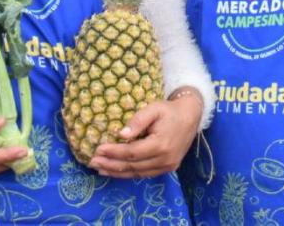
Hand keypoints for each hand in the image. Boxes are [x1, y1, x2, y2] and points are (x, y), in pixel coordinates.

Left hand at [88, 90, 202, 178]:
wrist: (191, 116)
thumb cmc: (169, 110)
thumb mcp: (154, 108)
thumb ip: (138, 120)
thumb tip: (121, 134)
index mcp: (161, 144)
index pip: (131, 152)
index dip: (113, 152)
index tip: (98, 149)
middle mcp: (165, 159)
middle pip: (132, 165)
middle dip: (110, 164)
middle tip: (92, 161)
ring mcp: (167, 166)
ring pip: (137, 173)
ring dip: (116, 172)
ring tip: (99, 168)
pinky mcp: (168, 168)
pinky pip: (144, 174)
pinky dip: (128, 173)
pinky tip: (115, 171)